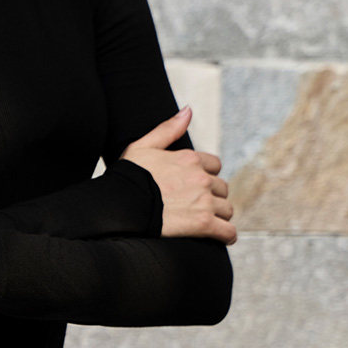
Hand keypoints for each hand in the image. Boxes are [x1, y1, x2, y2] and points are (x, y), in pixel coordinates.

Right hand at [120, 106, 237, 244]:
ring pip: (226, 209)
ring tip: (208, 222)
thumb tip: (189, 110)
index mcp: (189, 159)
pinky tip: (221, 237)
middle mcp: (201, 178)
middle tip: (198, 206)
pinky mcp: (204, 224)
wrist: (120, 206)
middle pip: (222, 188)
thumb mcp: (142, 147)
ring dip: (219, 215)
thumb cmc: (126, 177)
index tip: (195, 186)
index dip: (206, 175)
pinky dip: (226, 235)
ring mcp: (204, 201)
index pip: (214, 165)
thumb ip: (168, 129)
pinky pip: (227, 231)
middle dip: (213, 196)